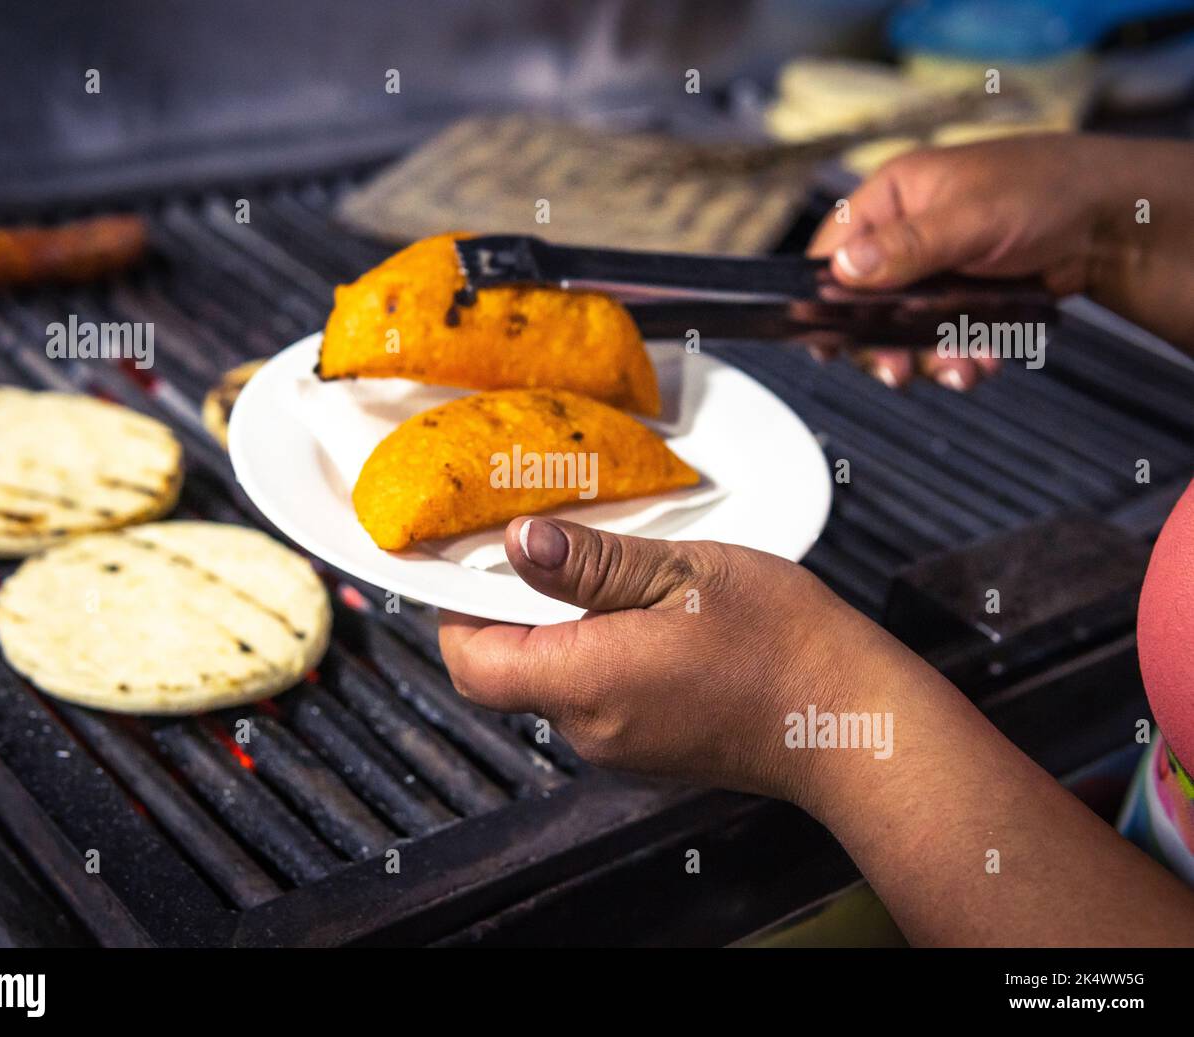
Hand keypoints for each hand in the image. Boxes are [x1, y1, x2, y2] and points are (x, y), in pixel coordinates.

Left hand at [439, 515, 936, 809]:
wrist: (853, 724)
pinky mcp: (651, 748)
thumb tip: (518, 542)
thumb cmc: (781, 643)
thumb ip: (589, 563)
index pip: (471, 661)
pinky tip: (642, 612)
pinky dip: (595, 651)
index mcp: (585, 683)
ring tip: (603, 570)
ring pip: (553, 681)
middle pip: (507, 671)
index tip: (472, 559)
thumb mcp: (681, 574)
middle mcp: (591, 728)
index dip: (455, 610)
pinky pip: (595, 697)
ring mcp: (622, 746)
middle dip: (509, 609)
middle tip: (542, 546)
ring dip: (558, 627)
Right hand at [807, 133, 1193, 387]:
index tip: (828, 340)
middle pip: (862, 304)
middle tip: (898, 370)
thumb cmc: (1048, 189)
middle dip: (884, 343)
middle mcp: (903, 236)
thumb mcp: (972, 215)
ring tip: (961, 368)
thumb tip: (845, 269)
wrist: (1112, 221)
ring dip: (927, 358)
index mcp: (892, 198)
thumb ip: (908, 245)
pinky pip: (939, 340)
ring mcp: (930, 273)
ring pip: (902, 331)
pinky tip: (981, 359)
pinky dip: (957, 356)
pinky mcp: (957, 302)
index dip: (823, 297)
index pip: (833, 250)